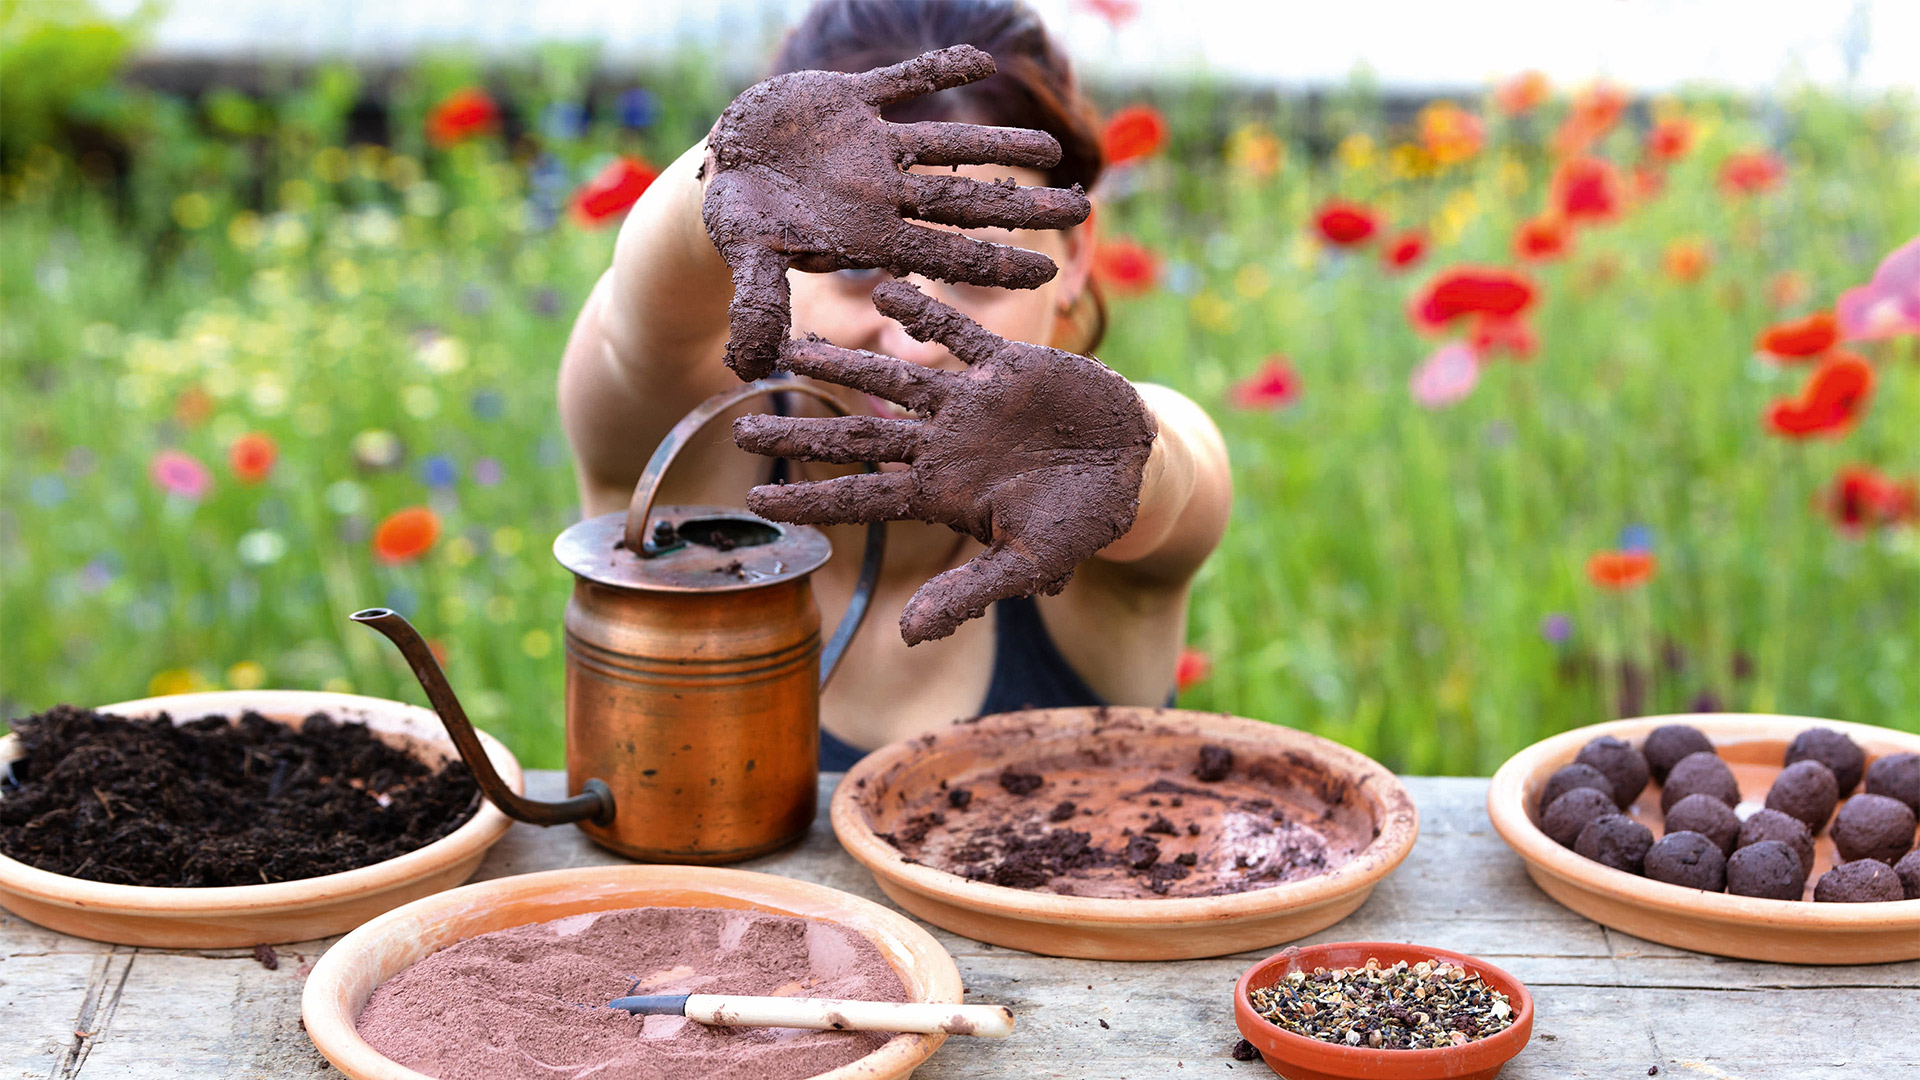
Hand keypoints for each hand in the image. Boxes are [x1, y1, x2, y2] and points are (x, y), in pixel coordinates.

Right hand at [701, 45, 1091, 379]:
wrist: (722, 169)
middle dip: (1024, 207)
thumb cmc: (741, 223)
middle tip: (1083, 207)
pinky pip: (905, 81)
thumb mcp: (748, 261)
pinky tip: (982, 61)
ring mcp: (873, 146)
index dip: (998, 262)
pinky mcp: (853, 101)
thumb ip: (759, 306)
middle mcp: (884, 193)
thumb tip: (749, 363)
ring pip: (949, 145)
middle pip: (968, 203)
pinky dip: (938, 71)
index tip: (1050, 272)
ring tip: (1052, 146)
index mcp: (871, 236)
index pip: (948, 255)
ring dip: (1000, 143)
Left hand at [733, 280, 1156, 644]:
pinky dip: (925, 313)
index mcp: (941, 494)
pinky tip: (886, 289)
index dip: (810, 501)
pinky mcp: (1007, 366)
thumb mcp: (1026, 567)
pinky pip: (958, 334)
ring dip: (842, 365)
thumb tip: (907, 636)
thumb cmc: (1078, 524)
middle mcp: (943, 446)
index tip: (756, 503)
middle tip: (741, 427)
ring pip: (892, 380)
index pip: (862, 498)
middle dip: (802, 434)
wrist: (1134, 470)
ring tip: (791, 347)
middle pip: (858, 438)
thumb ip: (968, 595)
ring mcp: (970, 404)